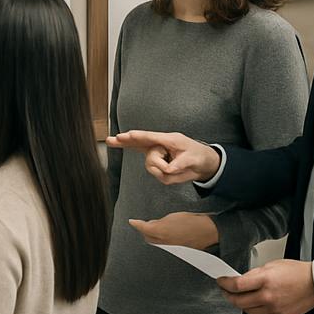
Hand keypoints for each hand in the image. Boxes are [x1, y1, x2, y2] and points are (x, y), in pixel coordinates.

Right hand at [106, 130, 220, 184]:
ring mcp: (157, 157)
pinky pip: (158, 176)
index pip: (150, 138)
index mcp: (168, 140)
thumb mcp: (193, 158)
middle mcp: (159, 147)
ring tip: (180, 168)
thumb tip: (168, 170)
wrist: (203, 164)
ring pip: (151, 166)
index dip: (137, 137)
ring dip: (164, 171)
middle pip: (139, 146)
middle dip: (125, 142)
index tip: (125, 135)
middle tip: (110, 140)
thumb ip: (180, 164)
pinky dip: (169, 178)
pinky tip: (177, 173)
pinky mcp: (157, 167)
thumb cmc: (198, 155)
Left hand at [130, 211, 218, 250]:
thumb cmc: (191, 221)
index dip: (137, 224)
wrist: (207, 231)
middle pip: (147, 238)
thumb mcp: (172, 217)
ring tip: (158, 229)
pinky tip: (166, 236)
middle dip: (145, 231)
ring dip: (153, 237)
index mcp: (161, 232)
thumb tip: (151, 225)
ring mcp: (170, 248)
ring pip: (155, 243)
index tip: (132, 221)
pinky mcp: (176, 252)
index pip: (143, 229)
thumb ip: (159, 222)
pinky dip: (161, 241)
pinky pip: (164, 247)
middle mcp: (163, 242)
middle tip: (146, 223)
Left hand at [217, 259, 313, 313]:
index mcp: (266, 280)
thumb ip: (255, 274)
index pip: (237, 285)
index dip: (224, 284)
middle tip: (226, 291)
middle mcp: (269, 297)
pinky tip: (256, 305)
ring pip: (249, 312)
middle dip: (229, 296)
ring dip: (242, 305)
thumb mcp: (272, 265)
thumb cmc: (297, 273)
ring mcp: (275, 310)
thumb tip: (241, 280)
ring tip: (241, 297)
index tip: (221, 282)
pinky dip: (255, 312)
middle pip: (239, 301)